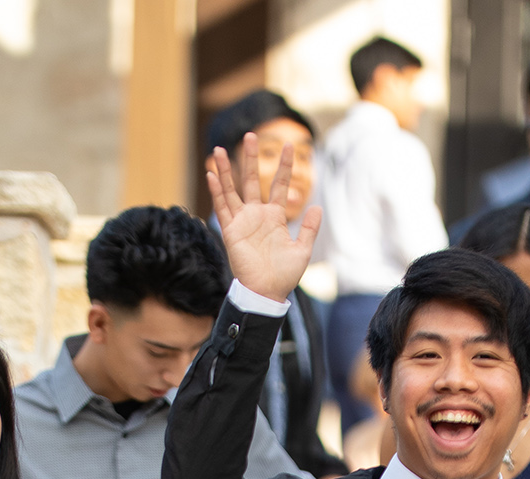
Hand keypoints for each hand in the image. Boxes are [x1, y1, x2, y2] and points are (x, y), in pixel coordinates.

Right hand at [207, 133, 321, 303]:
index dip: (284, 166)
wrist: (267, 292)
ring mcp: (242, 221)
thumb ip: (310, 228)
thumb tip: (318, 206)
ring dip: (225, 170)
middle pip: (251, 180)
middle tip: (250, 135)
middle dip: (250, 158)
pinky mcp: (231, 231)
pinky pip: (222, 207)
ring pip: (232, 190)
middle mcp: (257, 215)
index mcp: (275, 217)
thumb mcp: (303, 250)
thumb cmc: (285, 275)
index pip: (278, 185)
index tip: (288, 146)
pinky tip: (211, 174)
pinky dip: (216, 191)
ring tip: (218, 149)